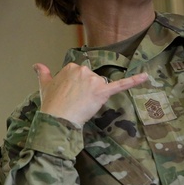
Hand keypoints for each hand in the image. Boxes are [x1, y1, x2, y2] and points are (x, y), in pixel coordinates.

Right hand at [35, 62, 149, 127]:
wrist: (57, 119)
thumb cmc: (51, 104)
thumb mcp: (44, 86)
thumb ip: (43, 73)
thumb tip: (37, 65)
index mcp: (71, 67)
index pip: (81, 75)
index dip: (77, 87)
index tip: (70, 96)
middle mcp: (84, 70)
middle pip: (92, 80)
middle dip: (87, 91)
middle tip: (76, 103)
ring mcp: (94, 80)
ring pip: (101, 86)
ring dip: (95, 96)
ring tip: (83, 105)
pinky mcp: (103, 92)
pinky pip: (121, 85)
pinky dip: (135, 81)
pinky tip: (146, 77)